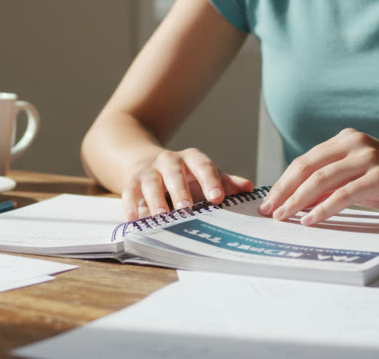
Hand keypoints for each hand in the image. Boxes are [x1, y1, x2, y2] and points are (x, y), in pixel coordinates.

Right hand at [121, 147, 253, 220]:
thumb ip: (226, 182)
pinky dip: (130, 205)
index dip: (210, 181)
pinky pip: (129, 191)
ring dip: (155, 199)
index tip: (218, 198)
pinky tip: (134, 219)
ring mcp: (149, 171)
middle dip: (180, 190)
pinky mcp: (132, 181)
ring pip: (151, 182)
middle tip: (186, 209)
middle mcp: (169, 161)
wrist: (148, 163)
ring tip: (161, 216)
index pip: (203, 166)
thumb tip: (249, 188)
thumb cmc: (185, 176)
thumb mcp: (205, 176)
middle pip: (174, 173)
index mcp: (192, 159)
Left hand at [258, 129, 378, 225]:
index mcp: (346, 139)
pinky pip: (344, 194)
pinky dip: (324, 209)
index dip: (283, 181)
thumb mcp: (360, 179)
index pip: (305, 160)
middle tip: (268, 211)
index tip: (268, 201)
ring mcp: (368, 157)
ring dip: (298, 200)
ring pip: (321, 179)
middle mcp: (354, 142)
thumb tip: (298, 200)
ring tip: (283, 217)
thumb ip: (333, 183)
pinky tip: (311, 220)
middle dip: (284, 190)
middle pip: (307, 167)